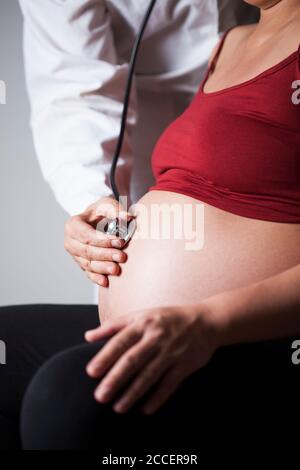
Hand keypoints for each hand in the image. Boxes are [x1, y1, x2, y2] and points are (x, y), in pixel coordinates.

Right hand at [64, 196, 133, 286]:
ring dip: (102, 268)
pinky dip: (96, 278)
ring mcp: (74, 254)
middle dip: (105, 255)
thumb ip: (117, 210)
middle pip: (87, 251)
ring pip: (88, 263)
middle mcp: (70, 241)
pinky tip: (105, 282)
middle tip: (122, 257)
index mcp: (73, 225)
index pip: (87, 235)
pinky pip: (88, 272)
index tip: (120, 241)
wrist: (94, 219)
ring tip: (116, 269)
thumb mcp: (107, 205)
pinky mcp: (81, 263)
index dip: (103, 240)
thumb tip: (128, 217)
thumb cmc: (100, 211)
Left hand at [85, 304, 217, 414]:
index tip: (91, 372)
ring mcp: (171, 352)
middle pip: (132, 360)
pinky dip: (157, 398)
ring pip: (149, 375)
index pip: (120, 341)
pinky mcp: (185, 365)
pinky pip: (169, 384)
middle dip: (115, 379)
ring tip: (118, 407)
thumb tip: (88, 336)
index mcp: (143, 323)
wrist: (206, 321)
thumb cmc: (169, 318)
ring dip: (133, 393)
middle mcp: (156, 337)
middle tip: (101, 395)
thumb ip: (114, 325)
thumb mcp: (141, 315)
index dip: (105, 357)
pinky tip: (145, 409)